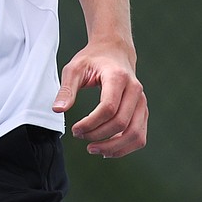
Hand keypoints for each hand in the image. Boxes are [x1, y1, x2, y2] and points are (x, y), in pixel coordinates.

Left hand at [53, 39, 147, 157]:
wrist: (114, 52)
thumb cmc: (93, 59)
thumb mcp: (74, 68)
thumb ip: (67, 90)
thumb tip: (57, 110)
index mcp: (118, 77)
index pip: (108, 107)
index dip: (91, 123)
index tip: (75, 129)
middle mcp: (135, 91)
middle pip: (122, 123)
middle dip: (99, 135)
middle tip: (79, 136)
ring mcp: (142, 102)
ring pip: (135, 134)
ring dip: (115, 147)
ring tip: (94, 149)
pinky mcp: (143, 111)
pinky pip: (139, 135)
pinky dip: (125, 147)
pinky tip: (107, 149)